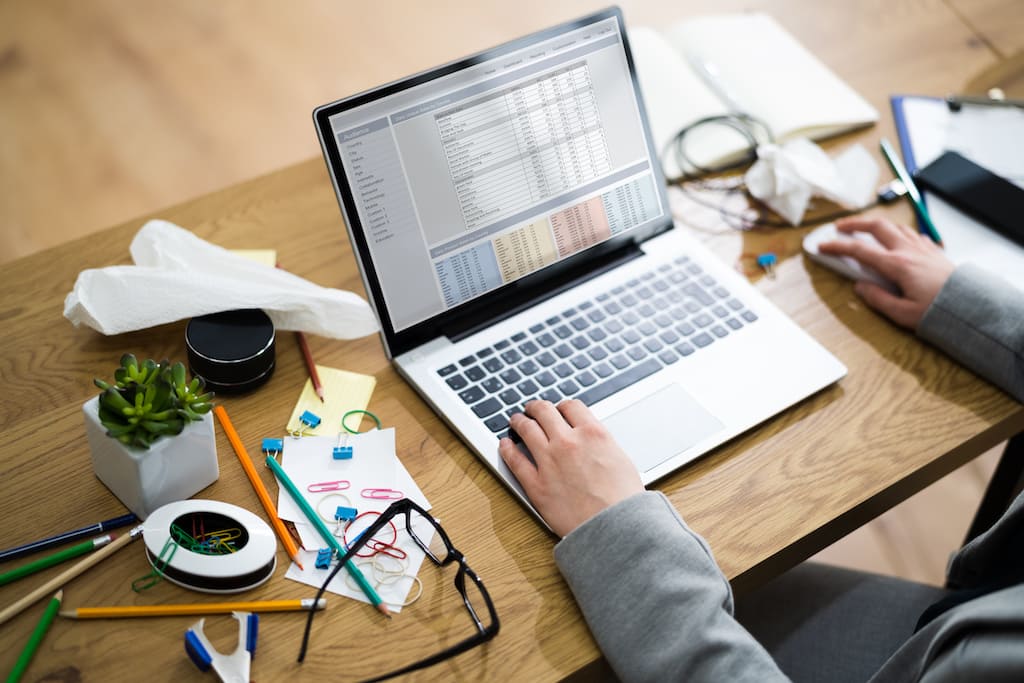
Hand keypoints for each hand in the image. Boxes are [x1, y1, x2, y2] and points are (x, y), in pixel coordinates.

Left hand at [498, 399, 642, 536]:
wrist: (615, 528)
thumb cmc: (623, 500)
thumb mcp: (621, 459)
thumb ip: (601, 444)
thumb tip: (590, 440)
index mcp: (593, 433)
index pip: (571, 406)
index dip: (562, 406)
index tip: (558, 409)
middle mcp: (568, 442)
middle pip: (545, 412)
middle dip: (536, 408)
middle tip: (532, 409)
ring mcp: (549, 461)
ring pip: (526, 429)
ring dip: (519, 421)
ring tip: (516, 421)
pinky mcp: (536, 484)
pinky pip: (514, 460)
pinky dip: (507, 449)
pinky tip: (505, 444)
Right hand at [818, 216, 954, 328]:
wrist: (972, 306)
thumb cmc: (940, 311)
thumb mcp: (902, 314)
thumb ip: (877, 299)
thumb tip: (860, 287)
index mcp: (897, 265)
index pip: (859, 250)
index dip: (837, 246)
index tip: (822, 246)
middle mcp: (908, 251)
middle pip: (877, 226)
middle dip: (854, 224)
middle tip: (839, 227)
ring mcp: (922, 248)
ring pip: (894, 226)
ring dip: (875, 224)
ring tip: (864, 229)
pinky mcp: (933, 251)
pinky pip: (911, 234)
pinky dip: (897, 232)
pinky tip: (895, 239)